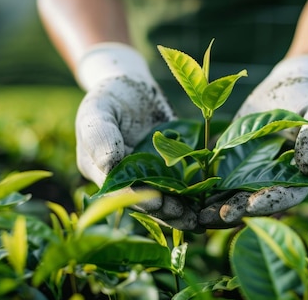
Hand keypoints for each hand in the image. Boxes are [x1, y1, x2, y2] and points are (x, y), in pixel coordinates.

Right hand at [75, 43, 196, 229]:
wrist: (131, 89)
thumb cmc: (108, 97)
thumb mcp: (98, 111)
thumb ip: (101, 136)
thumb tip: (108, 166)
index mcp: (99, 171)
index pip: (118, 191)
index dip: (138, 199)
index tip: (158, 202)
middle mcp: (122, 181)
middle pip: (144, 201)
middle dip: (165, 211)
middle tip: (187, 217)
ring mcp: (145, 177)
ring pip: (162, 200)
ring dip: (180, 211)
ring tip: (200, 218)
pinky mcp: (165, 171)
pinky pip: (179, 187)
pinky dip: (193, 196)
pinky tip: (209, 204)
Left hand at [199, 54, 307, 227]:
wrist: (288, 87)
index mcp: (303, 178)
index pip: (287, 196)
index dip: (269, 202)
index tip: (252, 205)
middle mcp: (276, 182)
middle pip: (255, 204)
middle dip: (235, 212)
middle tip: (214, 218)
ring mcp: (253, 175)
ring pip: (233, 197)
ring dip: (215, 208)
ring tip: (197, 214)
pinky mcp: (233, 164)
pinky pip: (217, 180)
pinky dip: (203, 189)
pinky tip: (187, 195)